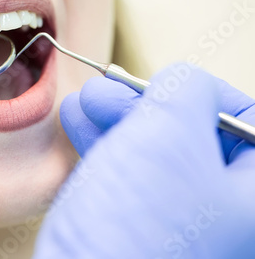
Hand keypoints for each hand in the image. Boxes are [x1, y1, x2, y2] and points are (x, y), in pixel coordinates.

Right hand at [34, 64, 254, 258]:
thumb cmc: (137, 227)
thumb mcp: (168, 135)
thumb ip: (185, 91)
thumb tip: (181, 82)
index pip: (250, 126)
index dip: (208, 95)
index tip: (167, 85)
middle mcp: (227, 220)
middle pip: (197, 139)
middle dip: (146, 106)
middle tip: (108, 90)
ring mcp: (183, 229)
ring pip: (155, 156)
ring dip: (116, 122)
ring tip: (83, 103)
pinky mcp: (141, 234)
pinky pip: (129, 180)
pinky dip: (105, 148)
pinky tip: (78, 126)